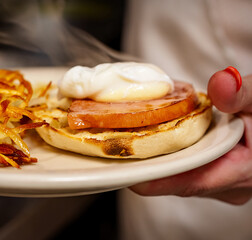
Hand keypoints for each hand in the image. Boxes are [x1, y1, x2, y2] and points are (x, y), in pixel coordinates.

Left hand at [130, 67, 251, 204]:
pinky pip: (178, 167)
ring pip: (174, 175)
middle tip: (113, 145)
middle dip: (145, 164)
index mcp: (241, 171)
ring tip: (122, 141)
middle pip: (174, 179)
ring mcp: (214, 182)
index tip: (125, 171)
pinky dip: (162, 153)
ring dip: (151, 158)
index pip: (188, 181)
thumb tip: (221, 83)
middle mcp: (224, 185)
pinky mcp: (206, 174)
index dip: (154, 177)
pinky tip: (145, 139)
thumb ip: (244, 92)